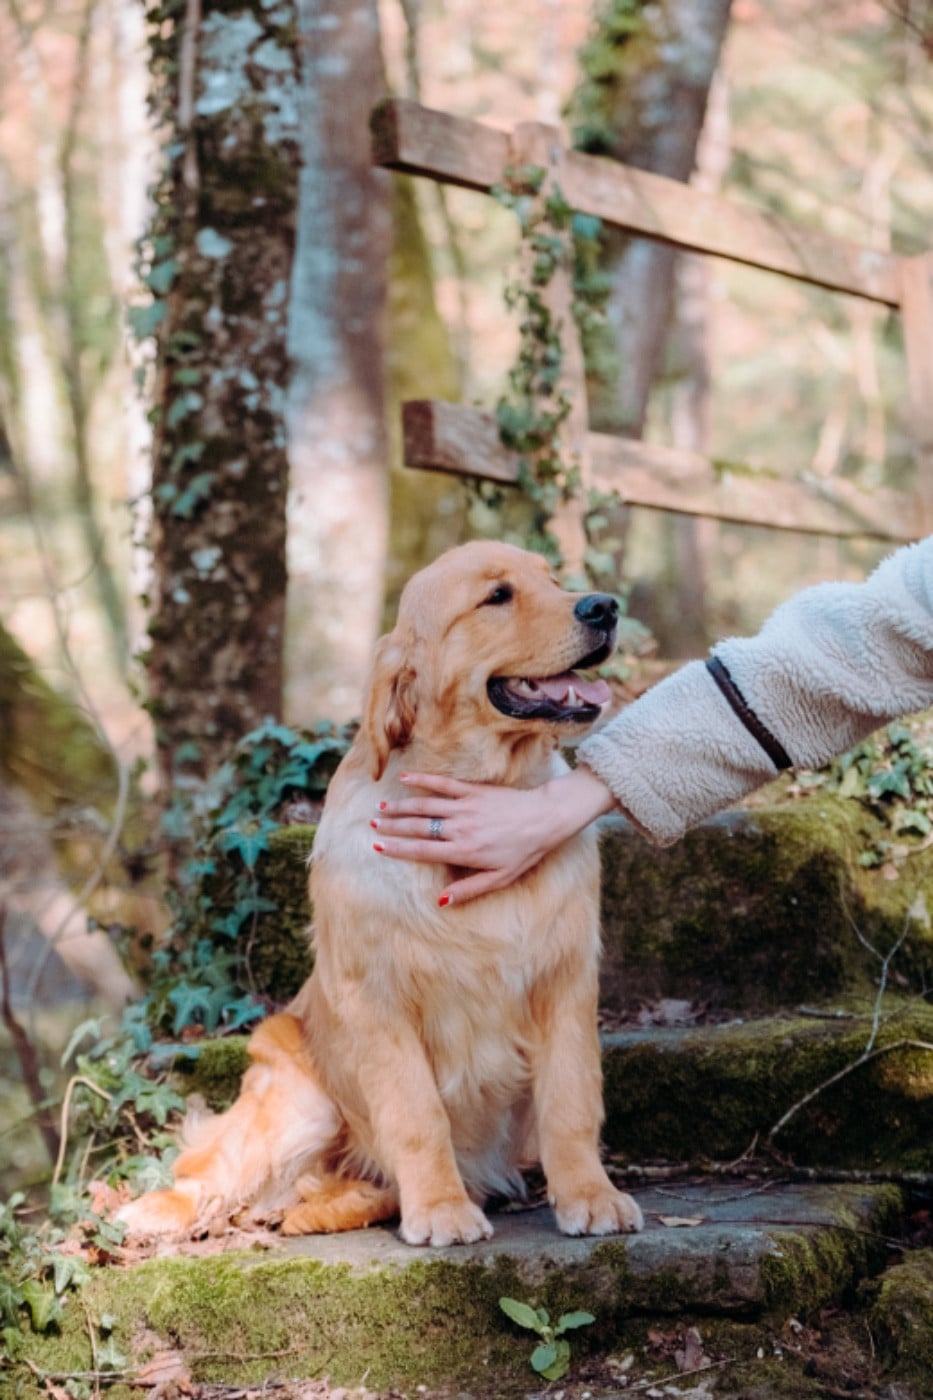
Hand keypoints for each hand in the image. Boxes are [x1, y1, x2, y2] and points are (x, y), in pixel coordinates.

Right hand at [370, 766, 614, 905]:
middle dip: (393, 826)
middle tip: (372, 825)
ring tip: (381, 807)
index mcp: (464, 852)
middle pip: (418, 827)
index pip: (422, 850)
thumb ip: (470, 889)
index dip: (398, 848)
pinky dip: (422, 780)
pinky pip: (443, 784)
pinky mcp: (473, 791)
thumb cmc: (525, 852)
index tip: (379, 846)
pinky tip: (406, 779)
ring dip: (401, 806)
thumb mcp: (500, 878)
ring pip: (425, 805)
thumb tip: (441, 900)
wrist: (546, 818)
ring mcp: (465, 807)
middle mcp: (460, 828)